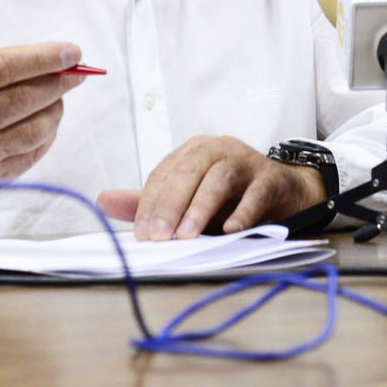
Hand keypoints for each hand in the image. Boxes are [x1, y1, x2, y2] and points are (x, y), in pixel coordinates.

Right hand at [0, 42, 87, 199]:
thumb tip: (45, 58)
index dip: (40, 58)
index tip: (70, 52)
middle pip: (21, 99)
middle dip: (58, 82)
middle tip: (75, 72)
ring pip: (34, 129)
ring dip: (56, 108)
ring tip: (57, 96)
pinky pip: (33, 152)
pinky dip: (47, 133)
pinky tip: (45, 120)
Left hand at [96, 135, 325, 239]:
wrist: (284, 192)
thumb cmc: (230, 196)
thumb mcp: (188, 199)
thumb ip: (149, 201)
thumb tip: (102, 201)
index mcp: (193, 151)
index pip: (164, 173)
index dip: (150, 203)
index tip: (141, 234)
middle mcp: (218, 149)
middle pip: (189, 171)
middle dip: (170, 205)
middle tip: (159, 237)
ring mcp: (247, 161)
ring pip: (219, 178)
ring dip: (200, 208)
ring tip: (187, 236)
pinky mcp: (272, 178)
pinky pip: (256, 192)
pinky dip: (243, 211)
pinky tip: (230, 230)